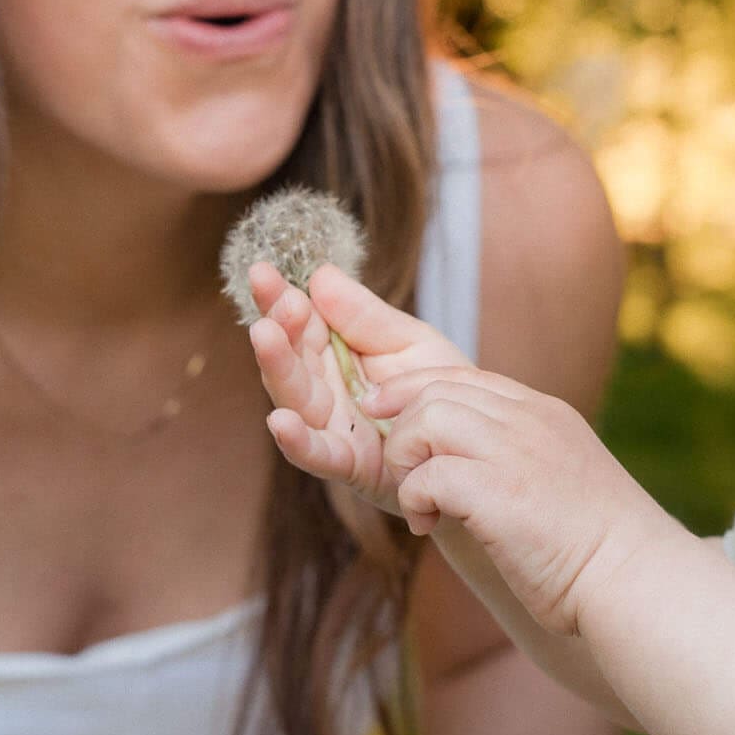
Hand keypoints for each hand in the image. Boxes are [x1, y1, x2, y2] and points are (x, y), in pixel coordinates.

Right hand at [249, 262, 468, 516]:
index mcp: (334, 354)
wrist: (471, 440)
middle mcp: (323, 389)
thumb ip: (365, 315)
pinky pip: (317, 454)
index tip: (263, 270)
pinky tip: (280, 421)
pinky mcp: (348, 464)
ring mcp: (332, 427)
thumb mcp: (408, 340)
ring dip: (277, 368)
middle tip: (270, 300)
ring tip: (265, 335)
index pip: (300, 322)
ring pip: (295, 398)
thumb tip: (320, 275)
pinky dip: (297, 441)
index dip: (279, 298)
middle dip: (277, 327)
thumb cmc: (436, 388)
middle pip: (290, 357)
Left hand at [368, 370, 679, 635]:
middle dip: (401, 428)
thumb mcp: (561, 476)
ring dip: (406, 463)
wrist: (635, 578)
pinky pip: (428, 475)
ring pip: (425, 420)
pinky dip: (415, 500)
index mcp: (544, 412)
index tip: (381, 410)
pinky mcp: (498, 492)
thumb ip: (520, 455)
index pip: (462, 375)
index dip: (413, 389)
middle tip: (404, 475)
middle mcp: (529, 420)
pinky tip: (430, 528)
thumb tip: (470, 466)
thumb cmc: (597, 545)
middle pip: (435, 390)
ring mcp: (515, 451)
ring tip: (421, 504)